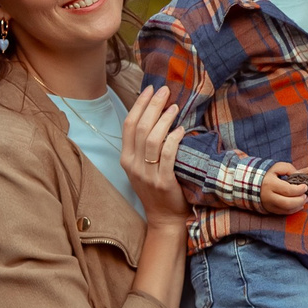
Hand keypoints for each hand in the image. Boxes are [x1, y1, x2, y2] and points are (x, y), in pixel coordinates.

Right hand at [121, 86, 189, 219]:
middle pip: (140, 128)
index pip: (129, 125)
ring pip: (152, 140)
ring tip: (174, 107)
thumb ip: (144, 145)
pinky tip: (180, 130)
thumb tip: (156, 115)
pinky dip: (173, 140)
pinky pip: (167, 156)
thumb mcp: (143, 166)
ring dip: (164, 120)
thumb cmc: (157, 188)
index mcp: (126, 158)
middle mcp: (133, 165)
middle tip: (165, 91)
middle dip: (152, 106)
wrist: (164, 218)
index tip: (150, 89)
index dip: (139, 105)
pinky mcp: (163, 182)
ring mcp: (147, 174)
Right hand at [258, 161, 307, 213]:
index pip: (288, 190)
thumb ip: (289, 169)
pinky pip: (283, 213)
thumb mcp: (276, 167)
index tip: (306, 186)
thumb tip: (300, 175)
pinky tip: (299, 204)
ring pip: (286, 210)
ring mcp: (268, 205)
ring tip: (304, 199)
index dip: (299, 189)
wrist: (250, 183)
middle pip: (288, 203)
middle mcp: (268, 197)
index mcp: (270, 184)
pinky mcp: (269, 210)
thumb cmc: (267, 174)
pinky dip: (293, 210)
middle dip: (300, 200)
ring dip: (299, 206)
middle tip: (306, 195)